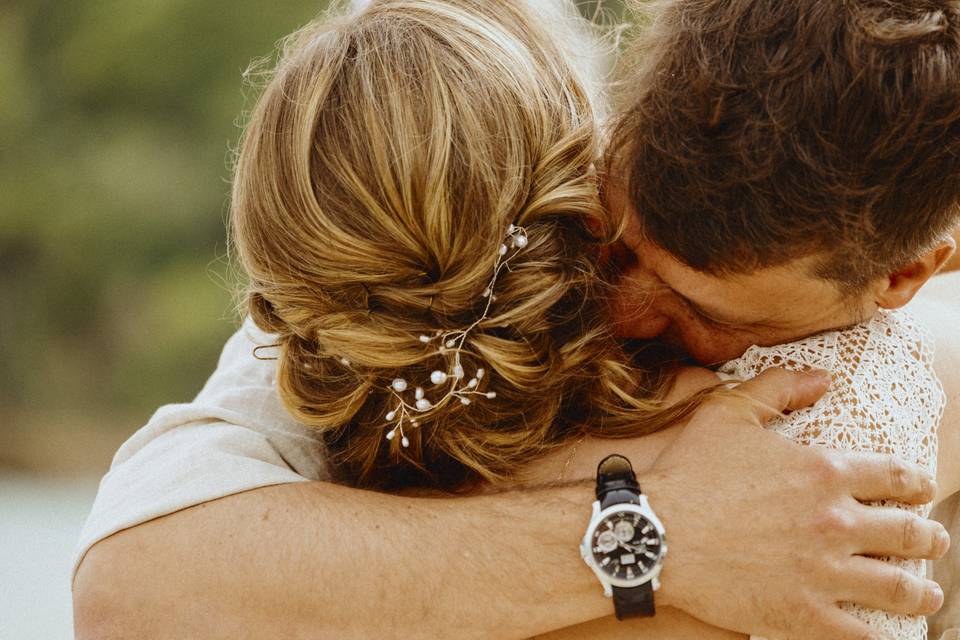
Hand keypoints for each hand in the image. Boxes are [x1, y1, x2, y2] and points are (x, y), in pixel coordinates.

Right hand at [644, 368, 948, 639]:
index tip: (921, 489)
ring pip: (897, 586)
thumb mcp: (728, 412)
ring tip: (926, 594)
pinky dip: (880, 635)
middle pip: (908, 533)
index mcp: (823, 472)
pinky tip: (884, 632)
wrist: (654, 533)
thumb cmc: (689, 471)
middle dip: (928, 537)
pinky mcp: (804, 614)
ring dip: (921, 591)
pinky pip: (861, 633)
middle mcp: (836, 522)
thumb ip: (778, 387)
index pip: (896, 476)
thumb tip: (822, 377)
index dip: (916, 482)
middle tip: (933, 541)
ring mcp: (824, 572)